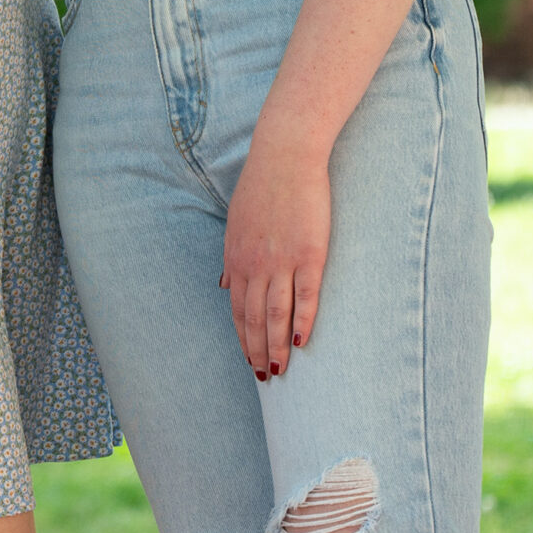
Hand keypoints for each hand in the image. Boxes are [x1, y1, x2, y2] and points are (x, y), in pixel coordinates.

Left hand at [221, 137, 331, 379]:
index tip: (248, 359)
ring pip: (277, 315)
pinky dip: (303, 323)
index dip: (242, 337)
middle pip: (255, 319)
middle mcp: (255, 264)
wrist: (286, 155)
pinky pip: (306, 296)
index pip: (237, 309)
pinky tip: (302, 343)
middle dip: (257, 351)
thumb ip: (231, 257)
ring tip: (280, 370)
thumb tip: (222, 284)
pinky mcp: (310, 254)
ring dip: (277, 346)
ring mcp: (283, 260)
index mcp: (237, 257)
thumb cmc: (262, 186)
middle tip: (263, 377)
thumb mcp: (235, 222)